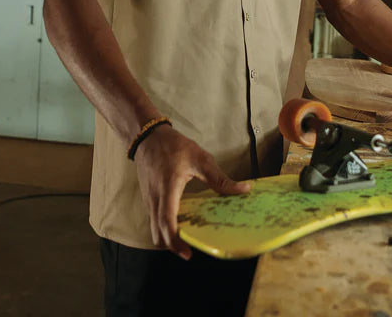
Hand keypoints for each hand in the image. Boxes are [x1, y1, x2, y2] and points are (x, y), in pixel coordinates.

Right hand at [134, 125, 251, 258]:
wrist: (148, 137)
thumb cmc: (174, 146)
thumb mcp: (200, 159)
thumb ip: (220, 178)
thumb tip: (244, 189)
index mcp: (168, 189)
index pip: (167, 222)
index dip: (176, 242)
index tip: (188, 253)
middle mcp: (155, 198)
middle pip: (158, 233)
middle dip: (172, 246)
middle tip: (190, 249)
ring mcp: (148, 200)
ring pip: (154, 229)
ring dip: (167, 237)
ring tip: (187, 237)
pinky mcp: (147, 199)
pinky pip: (154, 221)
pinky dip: (164, 227)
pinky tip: (179, 222)